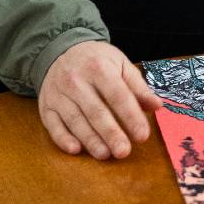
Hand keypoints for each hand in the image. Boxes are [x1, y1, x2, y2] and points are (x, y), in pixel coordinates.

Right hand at [38, 40, 162, 159]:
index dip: (131, 116)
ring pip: (75, 120)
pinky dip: (63, 138)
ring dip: (90, 139)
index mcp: (99, 67)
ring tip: (105, 154)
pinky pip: (53, 125)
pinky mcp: (46, 106)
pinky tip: (76, 149)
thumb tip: (157, 106)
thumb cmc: (96, 60)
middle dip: (110, 133)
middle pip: (95, 110)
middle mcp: (76, 80)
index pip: (117, 94)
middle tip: (124, 152)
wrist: (59, 49)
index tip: (142, 135)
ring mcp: (58, 94)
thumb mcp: (119, 64)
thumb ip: (138, 86)